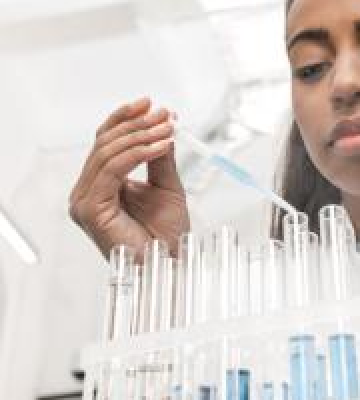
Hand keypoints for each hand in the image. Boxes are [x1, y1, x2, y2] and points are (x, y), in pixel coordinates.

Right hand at [69, 98, 189, 260]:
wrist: (168, 262)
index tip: (150, 103)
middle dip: (138, 125)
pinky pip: (113, 170)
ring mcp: (85, 200)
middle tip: (165, 116)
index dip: (126, 120)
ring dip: (141, 136)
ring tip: (168, 128)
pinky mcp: (90, 209)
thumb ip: (160, 157)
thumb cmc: (166, 234)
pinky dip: (139, 153)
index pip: (106, 143)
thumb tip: (162, 125)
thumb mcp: (167, 186)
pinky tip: (161, 145)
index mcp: (102, 185)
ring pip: (108, 153)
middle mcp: (87, 191)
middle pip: (105, 144)